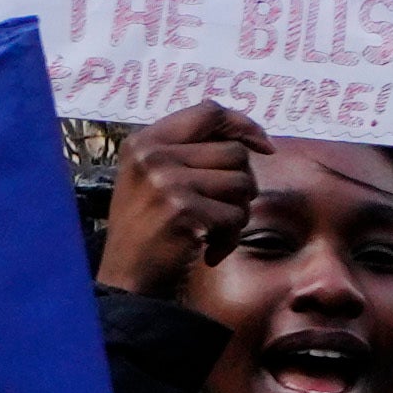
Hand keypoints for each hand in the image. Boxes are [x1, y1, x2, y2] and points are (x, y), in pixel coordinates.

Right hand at [96, 100, 268, 302]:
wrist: (125, 280)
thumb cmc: (149, 230)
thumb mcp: (154, 178)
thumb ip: (191, 152)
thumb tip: (255, 139)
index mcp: (145, 141)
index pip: (208, 111)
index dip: (244, 125)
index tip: (266, 146)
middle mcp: (152, 155)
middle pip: (234, 153)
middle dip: (241, 186)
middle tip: (221, 212)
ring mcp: (166, 181)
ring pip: (242, 184)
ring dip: (237, 215)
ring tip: (211, 232)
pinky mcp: (183, 211)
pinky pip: (236, 216)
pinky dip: (230, 239)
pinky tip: (207, 251)